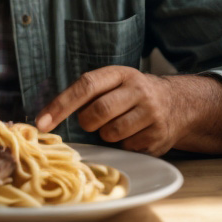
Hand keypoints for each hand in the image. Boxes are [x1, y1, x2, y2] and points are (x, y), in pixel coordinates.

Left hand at [34, 66, 183, 156]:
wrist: (179, 104)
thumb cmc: (132, 95)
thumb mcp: (114, 83)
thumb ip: (88, 93)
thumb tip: (49, 116)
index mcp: (120, 74)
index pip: (85, 86)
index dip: (61, 105)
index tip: (42, 122)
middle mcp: (138, 90)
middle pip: (98, 112)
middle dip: (87, 122)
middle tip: (92, 122)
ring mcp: (151, 113)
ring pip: (112, 133)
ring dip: (106, 135)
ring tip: (117, 125)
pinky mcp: (159, 136)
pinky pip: (127, 147)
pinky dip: (123, 145)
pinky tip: (134, 134)